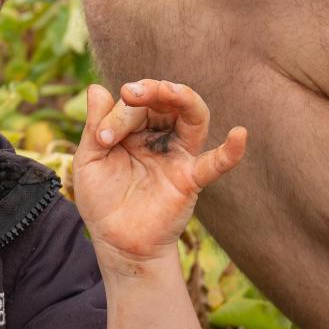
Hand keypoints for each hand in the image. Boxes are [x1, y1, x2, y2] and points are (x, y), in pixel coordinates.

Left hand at [73, 81, 245, 263]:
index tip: (101, 139)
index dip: (117, 114)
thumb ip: (95, 126)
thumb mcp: (89, 161)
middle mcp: (160, 137)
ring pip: (194, 118)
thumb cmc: (101, 200)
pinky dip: (231, 152)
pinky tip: (240, 134)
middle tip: (131, 92)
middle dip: (151, 91)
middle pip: (167, 102)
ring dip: (184, 98)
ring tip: (170, 89)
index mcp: (134, 129)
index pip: (134, 105)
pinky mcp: (190, 179)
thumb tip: (96, 87)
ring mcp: (178, 156)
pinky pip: (215, 164)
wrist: (116, 241)